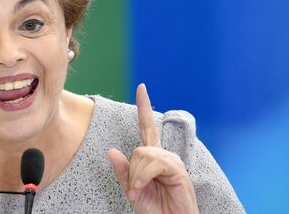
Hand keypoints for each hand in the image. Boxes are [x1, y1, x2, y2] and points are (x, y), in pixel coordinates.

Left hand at [108, 84, 197, 213]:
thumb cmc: (154, 208)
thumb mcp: (131, 189)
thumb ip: (122, 172)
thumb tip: (111, 150)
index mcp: (152, 157)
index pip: (147, 126)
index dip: (144, 107)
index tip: (141, 87)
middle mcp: (163, 155)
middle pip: (138, 149)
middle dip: (131, 171)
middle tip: (136, 189)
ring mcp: (172, 162)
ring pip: (144, 155)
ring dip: (137, 176)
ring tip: (141, 191)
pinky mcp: (177, 169)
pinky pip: (154, 163)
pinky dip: (144, 176)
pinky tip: (144, 186)